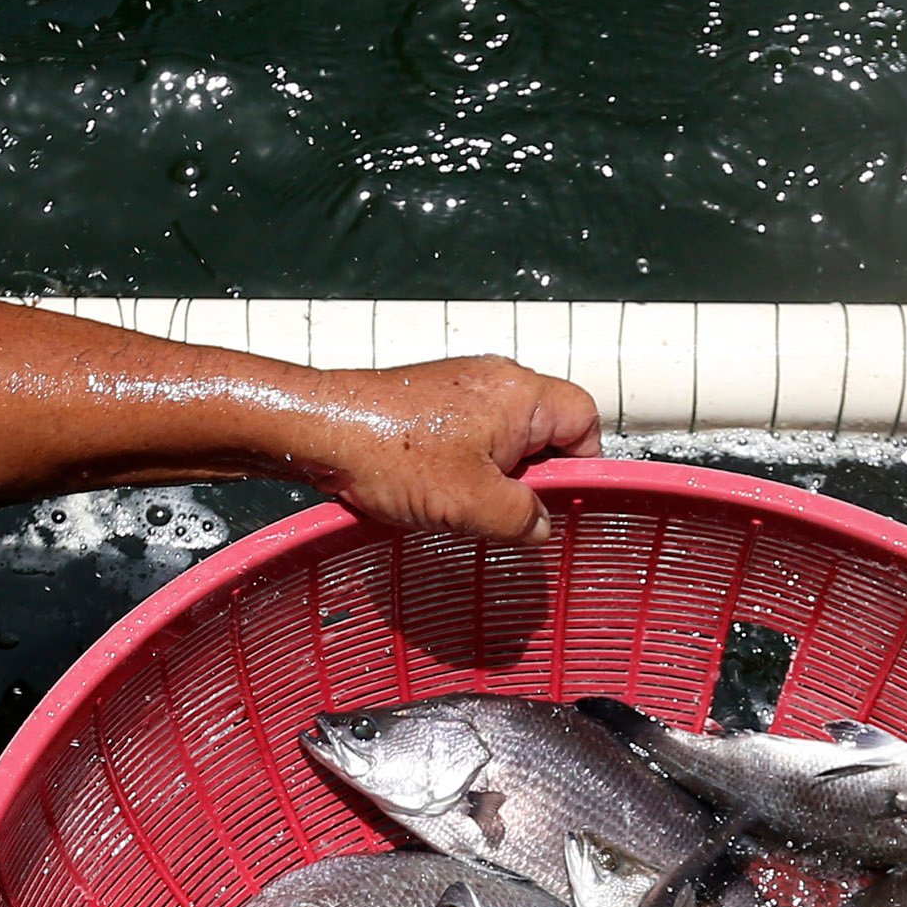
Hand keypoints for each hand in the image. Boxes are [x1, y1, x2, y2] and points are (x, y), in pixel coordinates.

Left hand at [298, 356, 602, 541]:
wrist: (321, 431)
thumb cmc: (390, 454)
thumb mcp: (472, 504)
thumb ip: (522, 518)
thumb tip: (540, 526)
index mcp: (520, 394)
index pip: (585, 421)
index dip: (580, 466)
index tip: (558, 502)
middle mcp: (497, 381)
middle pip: (546, 432)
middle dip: (531, 478)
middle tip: (504, 510)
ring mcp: (464, 388)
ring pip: (507, 440)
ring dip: (495, 477)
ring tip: (464, 503)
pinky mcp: (435, 401)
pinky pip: (473, 437)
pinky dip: (465, 467)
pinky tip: (439, 491)